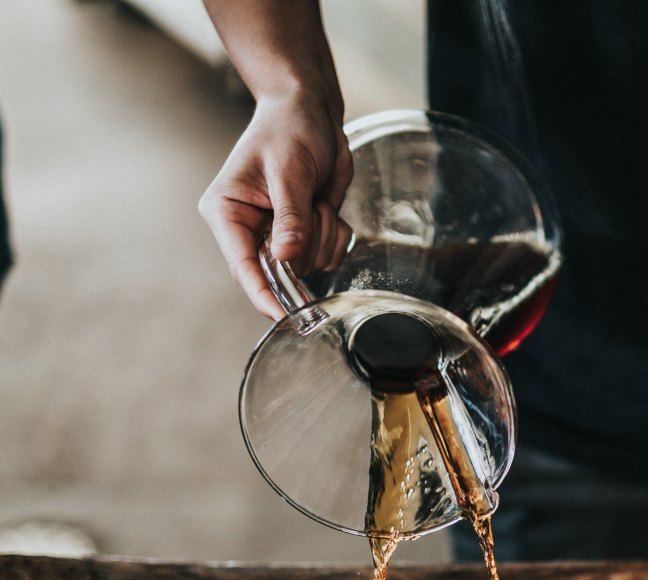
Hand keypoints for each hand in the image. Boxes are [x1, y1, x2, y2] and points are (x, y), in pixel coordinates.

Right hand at [198, 91, 352, 319]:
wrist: (310, 111)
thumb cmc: (290, 129)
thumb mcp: (289, 171)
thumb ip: (290, 217)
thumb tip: (288, 258)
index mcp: (227, 212)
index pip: (242, 266)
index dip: (263, 294)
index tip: (283, 316)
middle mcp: (247, 228)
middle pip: (279, 272)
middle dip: (306, 246)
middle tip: (313, 209)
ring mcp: (276, 234)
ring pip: (309, 264)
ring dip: (324, 235)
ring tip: (317, 199)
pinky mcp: (302, 232)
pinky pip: (327, 253)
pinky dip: (336, 233)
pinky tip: (326, 205)